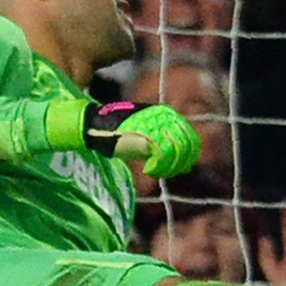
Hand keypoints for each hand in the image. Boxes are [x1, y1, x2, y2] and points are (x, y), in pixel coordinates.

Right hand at [82, 102, 200, 178]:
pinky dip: (156, 168)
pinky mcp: (146, 137)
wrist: (97, 125)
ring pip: (176, 152)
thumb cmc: (118, 131)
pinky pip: (162, 157)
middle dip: (180, 162)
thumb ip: (161, 139)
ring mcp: (156, 126)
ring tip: (155, 171)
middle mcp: (164, 117)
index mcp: (166, 114)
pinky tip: (147, 170)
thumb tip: (180, 158)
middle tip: (169, 171)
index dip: (189, 154)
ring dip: (168, 167)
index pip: (188, 136)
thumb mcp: (144, 131)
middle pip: (186, 145)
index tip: (183, 166)